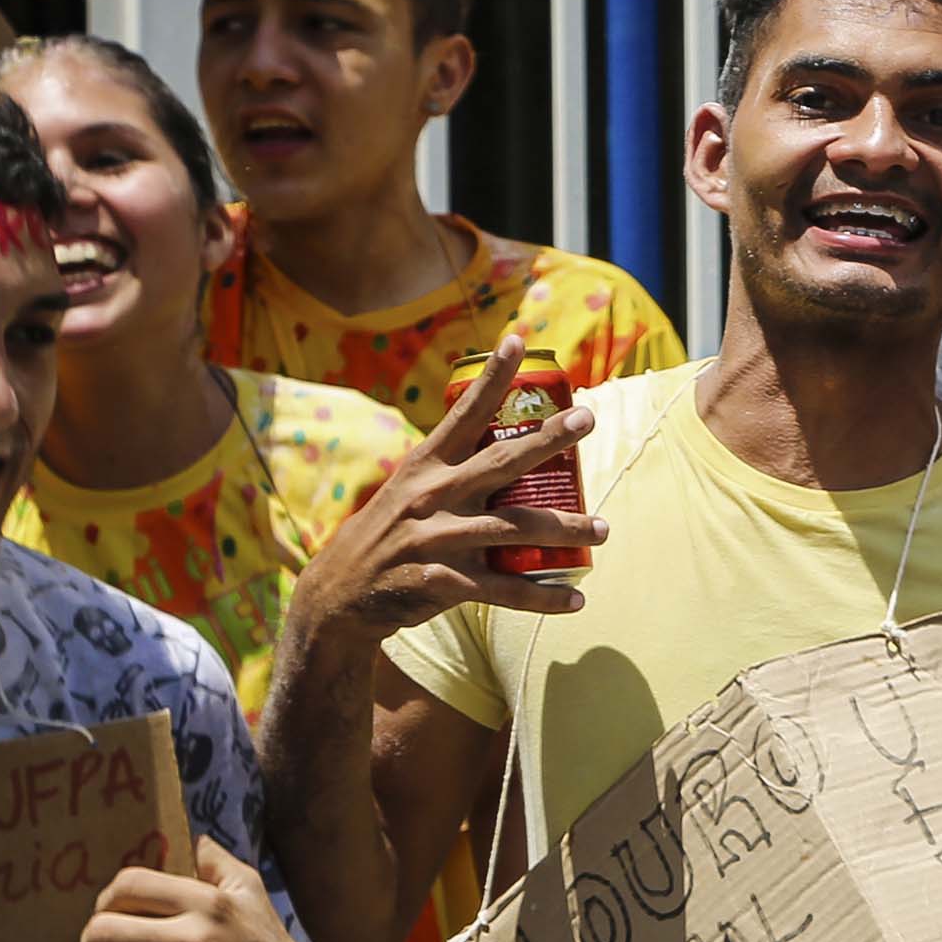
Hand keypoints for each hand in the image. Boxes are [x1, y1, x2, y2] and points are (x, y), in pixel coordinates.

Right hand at [283, 334, 604, 650]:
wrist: (338, 595)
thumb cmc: (389, 536)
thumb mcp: (409, 493)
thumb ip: (453, 474)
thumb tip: (512, 450)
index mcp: (423, 466)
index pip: (461, 414)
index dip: (490, 378)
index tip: (516, 341)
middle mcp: (428, 496)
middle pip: (500, 461)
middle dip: (547, 438)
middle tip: (589, 418)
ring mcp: (432, 538)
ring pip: (513, 527)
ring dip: (565, 528)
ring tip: (603, 530)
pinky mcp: (438, 581)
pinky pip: (501, 588)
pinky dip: (541, 596)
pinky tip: (574, 600)